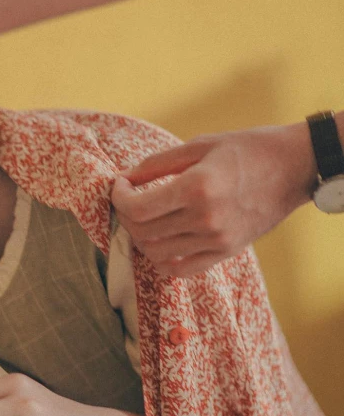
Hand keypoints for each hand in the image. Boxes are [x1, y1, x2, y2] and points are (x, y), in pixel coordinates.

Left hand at [111, 123, 315, 276]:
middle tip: (130, 200)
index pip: (138, 208)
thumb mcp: (200, 145)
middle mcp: (205, 218)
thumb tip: (125, 178)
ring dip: (141, 238)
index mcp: (197, 187)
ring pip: (156, 254)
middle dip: (126, 216)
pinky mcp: (226, 252)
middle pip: (142, 233)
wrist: (296, 167)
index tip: (120, 185)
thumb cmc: (248, 150)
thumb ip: (157, 164)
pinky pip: (181, 270)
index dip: (118, 198)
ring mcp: (217, 240)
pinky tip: (161, 241)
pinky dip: (162, 261)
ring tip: (145, 219)